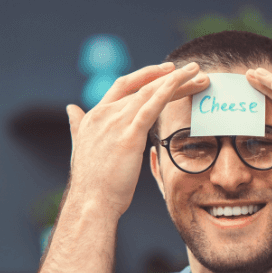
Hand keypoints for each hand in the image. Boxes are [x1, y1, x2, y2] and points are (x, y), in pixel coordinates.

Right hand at [65, 62, 208, 216]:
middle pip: (144, 87)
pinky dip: (168, 91)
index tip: (167, 70)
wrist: (90, 202)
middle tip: (194, 70)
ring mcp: (116, 122)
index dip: (146, 75)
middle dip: (171, 77)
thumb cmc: (90, 182)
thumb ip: (78, 125)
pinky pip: (151, 106)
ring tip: (200, 74)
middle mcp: (105, 114)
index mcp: (95, 115)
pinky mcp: (129, 135)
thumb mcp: (82, 146)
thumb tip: (71, 109)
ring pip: (151, 92)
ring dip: (178, 81)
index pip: (124, 85)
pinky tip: (183, 83)